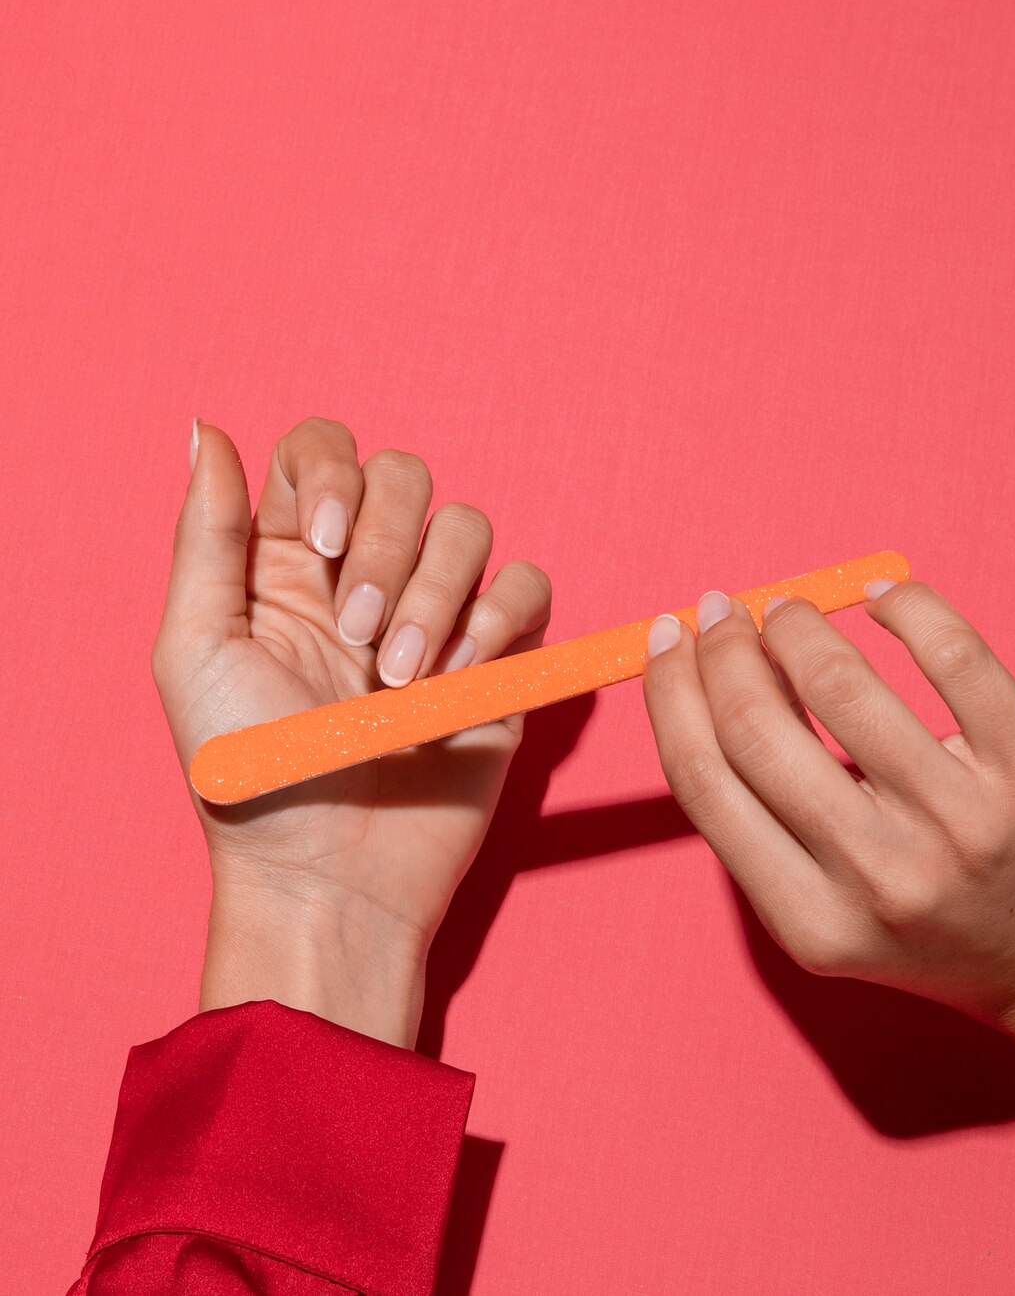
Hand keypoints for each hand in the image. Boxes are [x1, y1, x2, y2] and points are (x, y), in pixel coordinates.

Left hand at [152, 416, 550, 1045]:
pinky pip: (526, 588)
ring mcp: (434, 612)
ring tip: (401, 681)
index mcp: (287, 561)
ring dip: (437, 595)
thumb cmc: (248, 779)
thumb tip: (204, 425)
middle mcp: (364, 573)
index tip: (328, 542)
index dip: (335, 473)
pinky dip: (498, 620)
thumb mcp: (197, 650)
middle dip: (389, 548)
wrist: (327, 880)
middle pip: (404, 476)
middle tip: (358, 636)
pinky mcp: (496, 658)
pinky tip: (458, 681)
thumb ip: (206, 534)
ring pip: (467, 526)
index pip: (322, 451)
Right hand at [642, 580, 1014, 1117]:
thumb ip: (764, 825)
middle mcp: (884, 877)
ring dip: (796, 623)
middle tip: (724, 611)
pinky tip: (881, 600)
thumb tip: (708, 682)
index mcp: (814, 924)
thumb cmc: (937, 928)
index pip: (704, 782)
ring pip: (842, 681)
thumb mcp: (832, 917)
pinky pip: (952, 652)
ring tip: (791, 612)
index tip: (668, 640)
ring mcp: (966, 822)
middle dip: (723, 649)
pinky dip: (903, 605)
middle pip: (756, 726)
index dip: (671, 692)